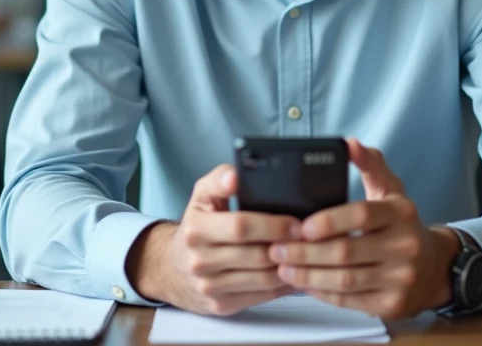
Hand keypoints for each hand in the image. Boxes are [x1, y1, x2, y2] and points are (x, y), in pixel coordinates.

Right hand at [125, 164, 301, 315]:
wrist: (171, 268)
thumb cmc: (196, 226)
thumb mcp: (201, 195)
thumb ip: (220, 179)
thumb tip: (235, 176)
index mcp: (196, 230)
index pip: (240, 227)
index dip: (273, 225)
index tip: (297, 223)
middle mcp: (200, 261)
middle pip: (256, 255)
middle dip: (288, 247)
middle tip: (310, 239)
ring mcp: (210, 287)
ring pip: (263, 278)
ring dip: (290, 267)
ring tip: (309, 255)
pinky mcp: (222, 305)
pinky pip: (262, 296)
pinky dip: (284, 285)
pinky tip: (296, 272)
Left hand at [269, 138, 461, 318]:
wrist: (435, 268)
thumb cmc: (402, 226)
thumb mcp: (391, 190)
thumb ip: (370, 164)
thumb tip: (349, 143)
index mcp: (401, 213)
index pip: (361, 215)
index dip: (328, 221)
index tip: (301, 226)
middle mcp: (405, 246)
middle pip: (347, 252)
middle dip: (306, 252)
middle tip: (277, 249)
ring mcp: (400, 279)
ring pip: (345, 280)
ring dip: (308, 275)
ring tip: (282, 267)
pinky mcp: (392, 305)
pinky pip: (349, 301)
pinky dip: (322, 293)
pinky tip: (304, 283)